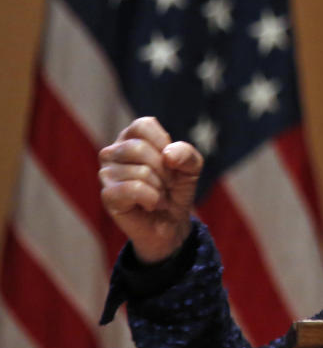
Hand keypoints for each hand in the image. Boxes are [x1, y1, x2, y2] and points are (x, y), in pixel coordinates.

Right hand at [99, 117, 202, 262]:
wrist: (172, 222)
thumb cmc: (176, 189)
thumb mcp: (191, 167)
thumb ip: (187, 154)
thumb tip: (168, 155)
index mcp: (131, 137)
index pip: (143, 125)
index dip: (164, 142)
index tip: (171, 160)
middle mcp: (113, 151)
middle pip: (139, 149)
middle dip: (165, 170)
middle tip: (168, 183)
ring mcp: (106, 173)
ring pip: (140, 172)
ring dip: (160, 188)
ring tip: (159, 195)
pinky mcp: (107, 195)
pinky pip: (132, 190)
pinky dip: (152, 199)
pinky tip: (151, 204)